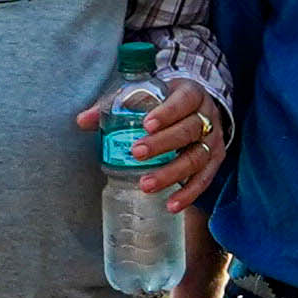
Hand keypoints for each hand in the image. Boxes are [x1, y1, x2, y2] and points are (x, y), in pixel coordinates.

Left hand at [80, 77, 231, 211]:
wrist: (197, 105)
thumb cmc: (165, 99)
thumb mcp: (144, 93)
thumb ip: (114, 104)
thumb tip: (82, 121)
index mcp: (191, 92)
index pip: (182, 101)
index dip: (167, 113)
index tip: (146, 125)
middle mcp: (207, 116)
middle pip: (189, 130)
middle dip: (163, 144)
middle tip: (136, 154)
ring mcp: (214, 140)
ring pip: (197, 158)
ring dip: (172, 173)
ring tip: (146, 185)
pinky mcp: (215, 160)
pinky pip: (205, 179)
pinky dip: (189, 193)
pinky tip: (172, 205)